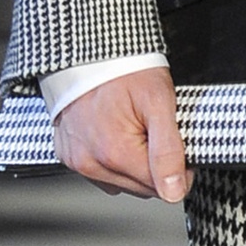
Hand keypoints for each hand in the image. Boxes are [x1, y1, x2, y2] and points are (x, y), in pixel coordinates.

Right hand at [52, 68, 187, 200]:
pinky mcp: (68, 156)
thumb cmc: (123, 71)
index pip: (160, 188)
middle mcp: (90, 162)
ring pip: (121, 184)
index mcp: (115, 153)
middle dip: (154, 166)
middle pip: (141, 189)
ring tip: (134, 131)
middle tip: (153, 131)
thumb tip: (174, 191)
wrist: (88, 54)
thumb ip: (168, 150)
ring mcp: (77, 160)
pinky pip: (100, 174)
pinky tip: (116, 136)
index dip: (177, 169)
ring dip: (133, 165)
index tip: (177, 145)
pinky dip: (113, 161)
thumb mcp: (159, 102)